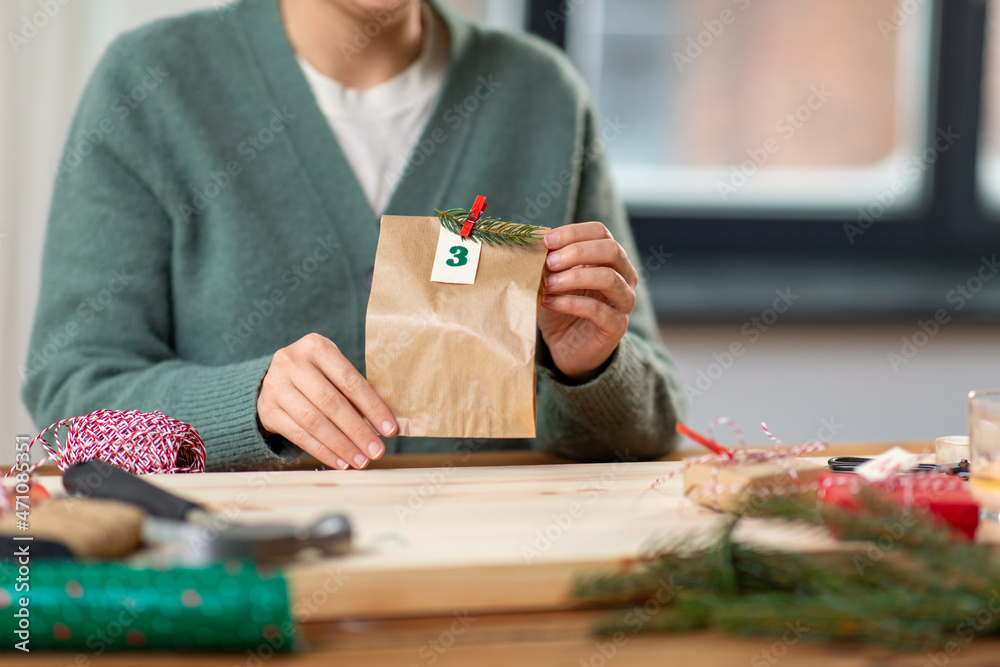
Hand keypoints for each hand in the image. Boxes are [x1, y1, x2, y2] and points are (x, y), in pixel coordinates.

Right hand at [257, 333, 396, 469]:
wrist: (275, 378)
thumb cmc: (318, 374)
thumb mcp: (334, 371)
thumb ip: (354, 392)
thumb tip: (382, 427)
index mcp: (316, 346)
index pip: (349, 381)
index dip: (372, 407)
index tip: (390, 429)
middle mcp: (292, 362)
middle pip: (331, 402)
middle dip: (358, 430)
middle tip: (377, 451)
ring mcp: (275, 386)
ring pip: (314, 421)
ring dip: (341, 445)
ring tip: (361, 460)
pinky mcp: (267, 410)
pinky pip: (298, 435)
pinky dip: (322, 451)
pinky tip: (340, 462)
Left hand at [539, 222, 637, 380]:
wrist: (567, 348)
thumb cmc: (561, 307)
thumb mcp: (553, 279)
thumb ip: (551, 262)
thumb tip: (539, 244)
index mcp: (611, 258)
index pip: (600, 232)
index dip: (573, 232)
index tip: (546, 240)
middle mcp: (625, 276)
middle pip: (611, 250)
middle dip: (577, 252)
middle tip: (548, 261)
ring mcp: (625, 301)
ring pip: (608, 278)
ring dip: (574, 277)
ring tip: (547, 283)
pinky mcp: (617, 326)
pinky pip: (597, 310)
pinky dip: (569, 303)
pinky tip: (549, 302)